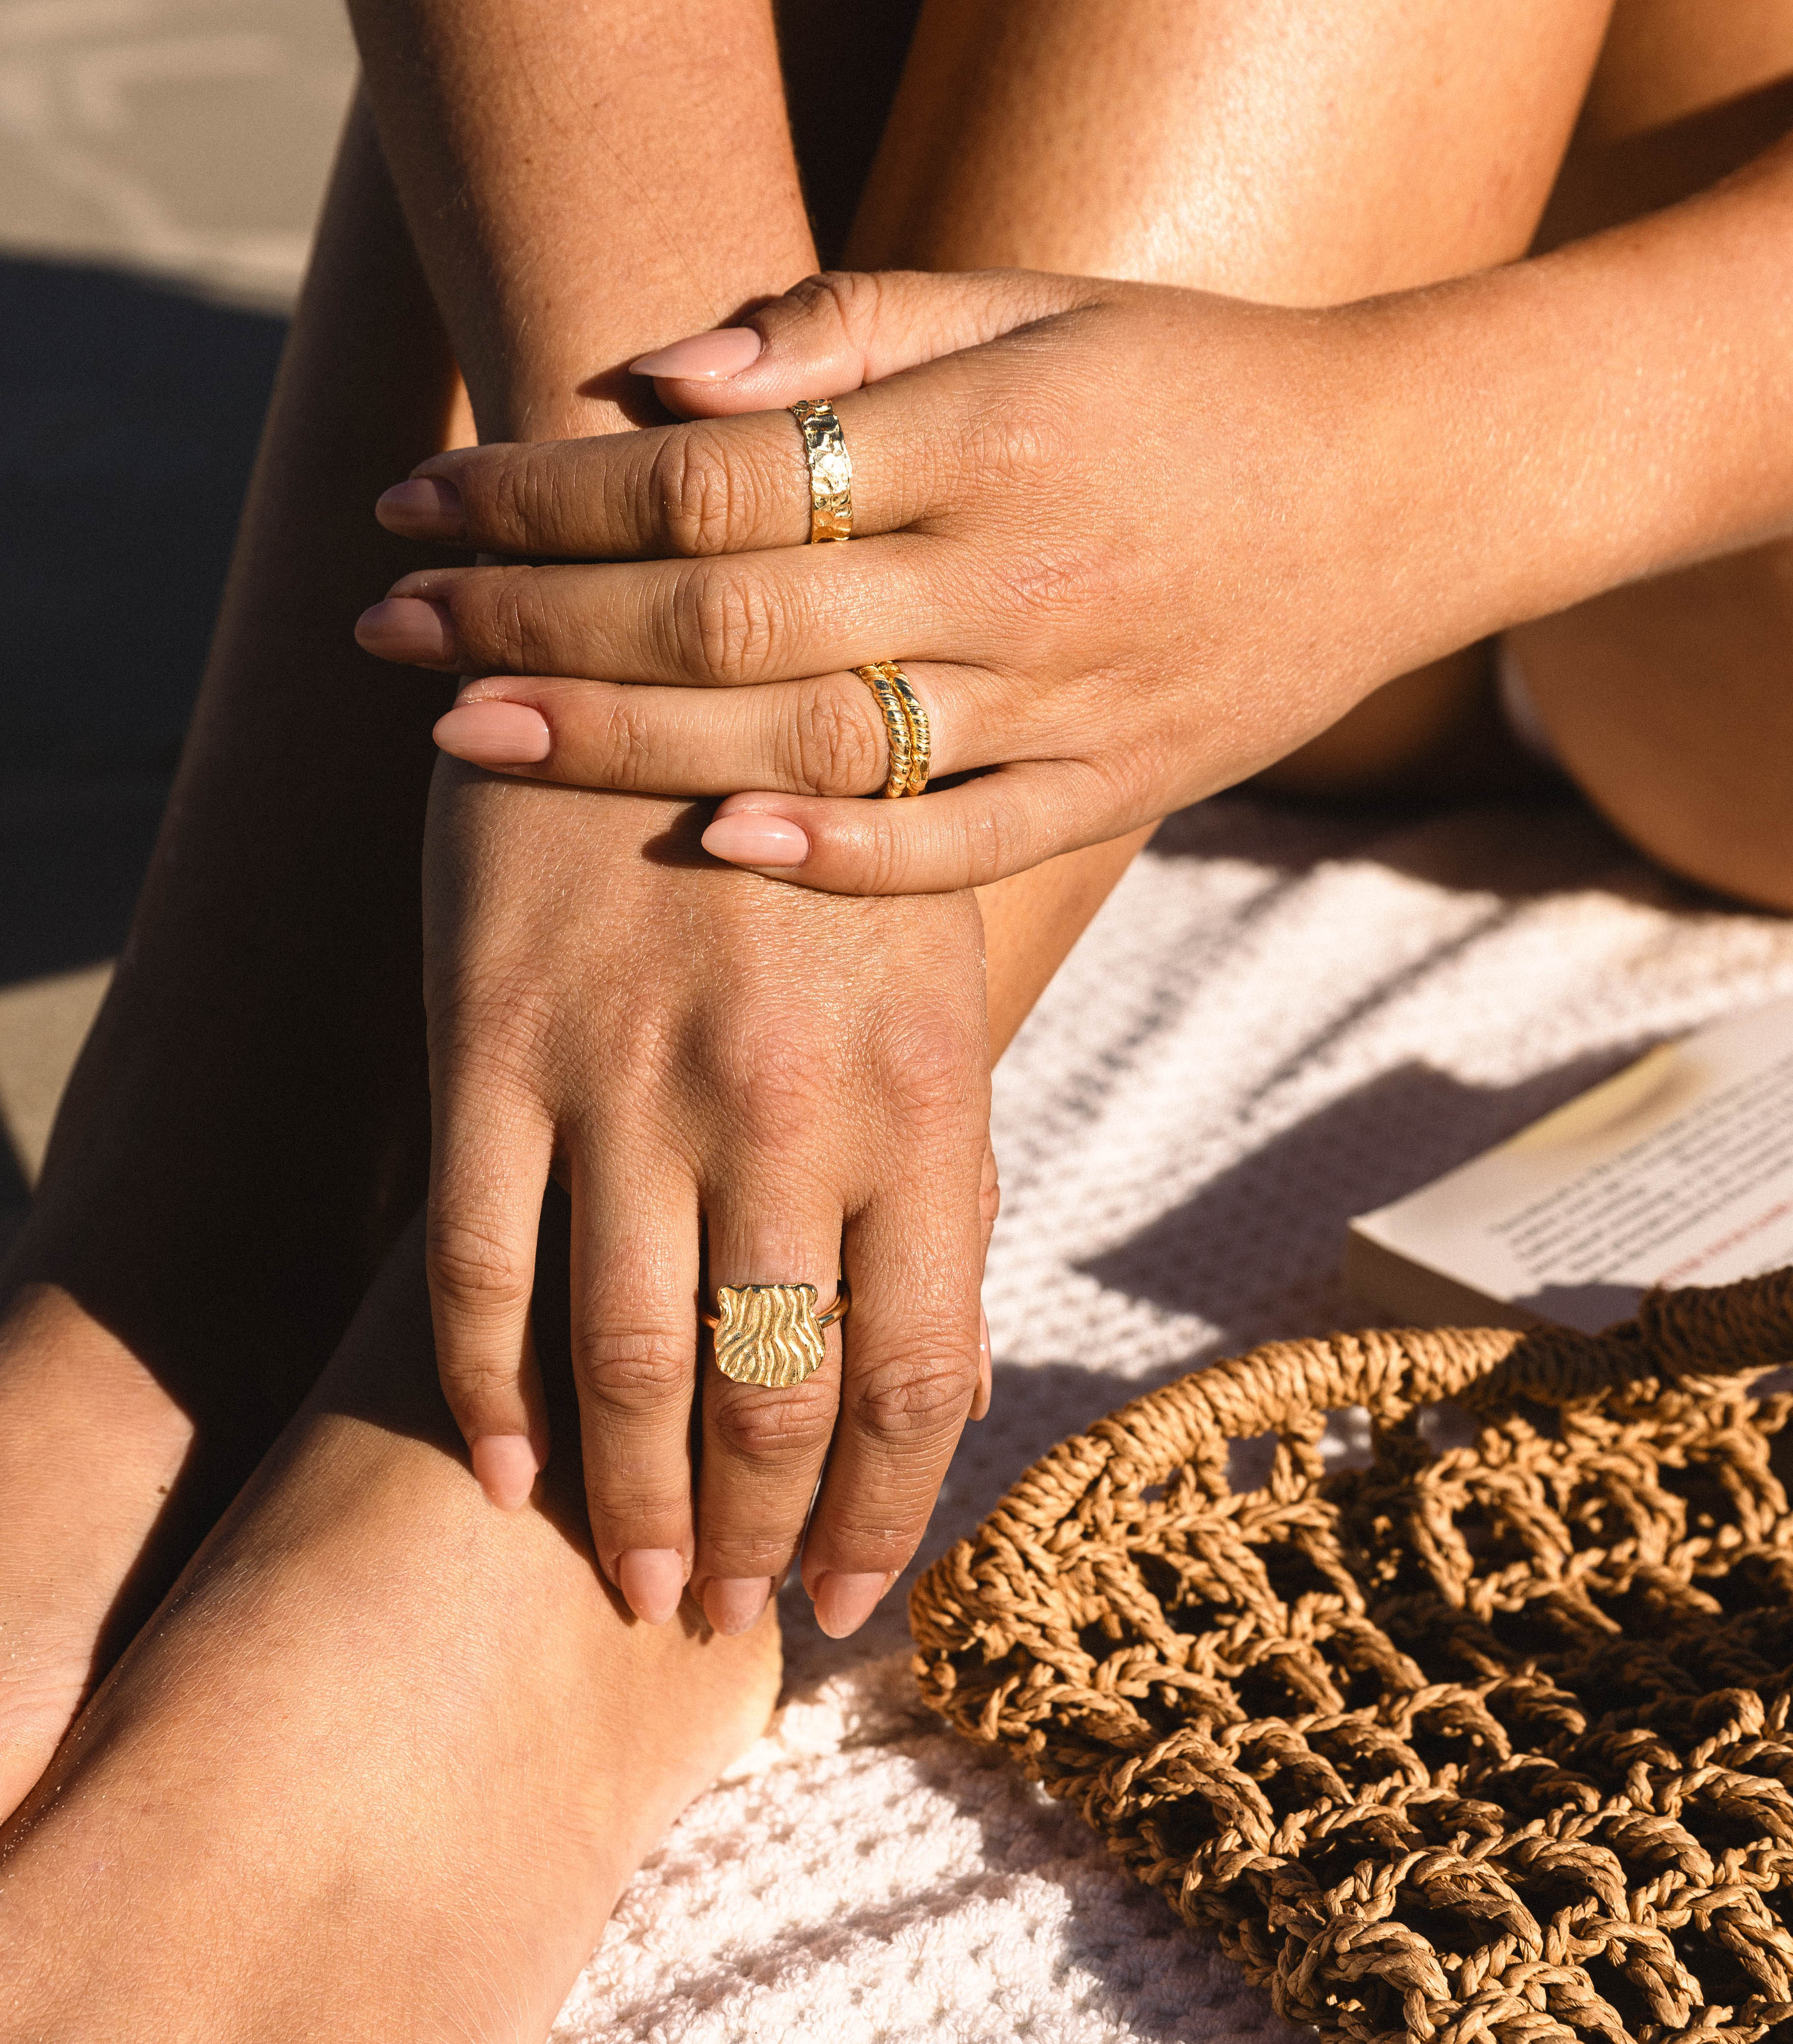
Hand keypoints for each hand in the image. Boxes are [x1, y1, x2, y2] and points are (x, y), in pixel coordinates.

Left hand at [358, 268, 1432, 892]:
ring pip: (819, 739)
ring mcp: (1069, 694)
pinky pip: (962, 844)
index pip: (716, 474)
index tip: (421, 511)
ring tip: (473, 743)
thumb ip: (845, 328)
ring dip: (631, 749)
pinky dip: (839, 855)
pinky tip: (708, 846)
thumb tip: (659, 380)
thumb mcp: (1032, 302)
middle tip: (390, 641)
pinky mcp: (1114, 786)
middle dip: (542, 629)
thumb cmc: (1186, 381)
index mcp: (982, 432)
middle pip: (732, 616)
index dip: (551, 496)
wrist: (1400, 489)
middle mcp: (1015, 571)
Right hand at [421, 765, 993, 1637]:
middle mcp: (784, 1109)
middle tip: (735, 1613)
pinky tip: (503, 1480)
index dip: (887, 1514)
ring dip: (636, 1505)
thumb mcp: (933, 978)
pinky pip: (482, 1273)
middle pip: (776, 1395)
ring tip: (644, 1591)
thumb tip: (935, 1383)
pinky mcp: (494, 1049)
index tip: (856, 1599)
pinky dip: (487, 1398)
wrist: (672, 629)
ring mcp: (630, 1083)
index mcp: (922, 1096)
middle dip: (762, 1533)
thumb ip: (934, 1173)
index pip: (917, 1375)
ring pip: (630, 1364)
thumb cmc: (828, 830)